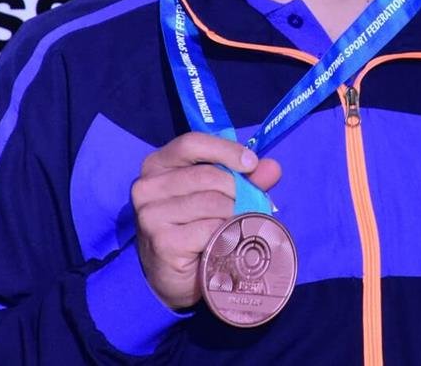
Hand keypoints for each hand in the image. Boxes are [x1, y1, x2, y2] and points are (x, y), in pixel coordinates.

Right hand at [131, 132, 280, 308]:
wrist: (174, 276)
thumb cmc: (194, 226)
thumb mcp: (216, 193)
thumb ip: (244, 178)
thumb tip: (273, 167)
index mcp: (157, 164)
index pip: (191, 143)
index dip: (224, 150)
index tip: (251, 163)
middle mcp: (147, 186)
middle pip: (208, 176)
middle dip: (237, 190)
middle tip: (249, 205)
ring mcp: (151, 215)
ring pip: (212, 202)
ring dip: (234, 214)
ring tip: (237, 225)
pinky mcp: (162, 241)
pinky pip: (209, 229)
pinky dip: (225, 234)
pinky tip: (225, 242)